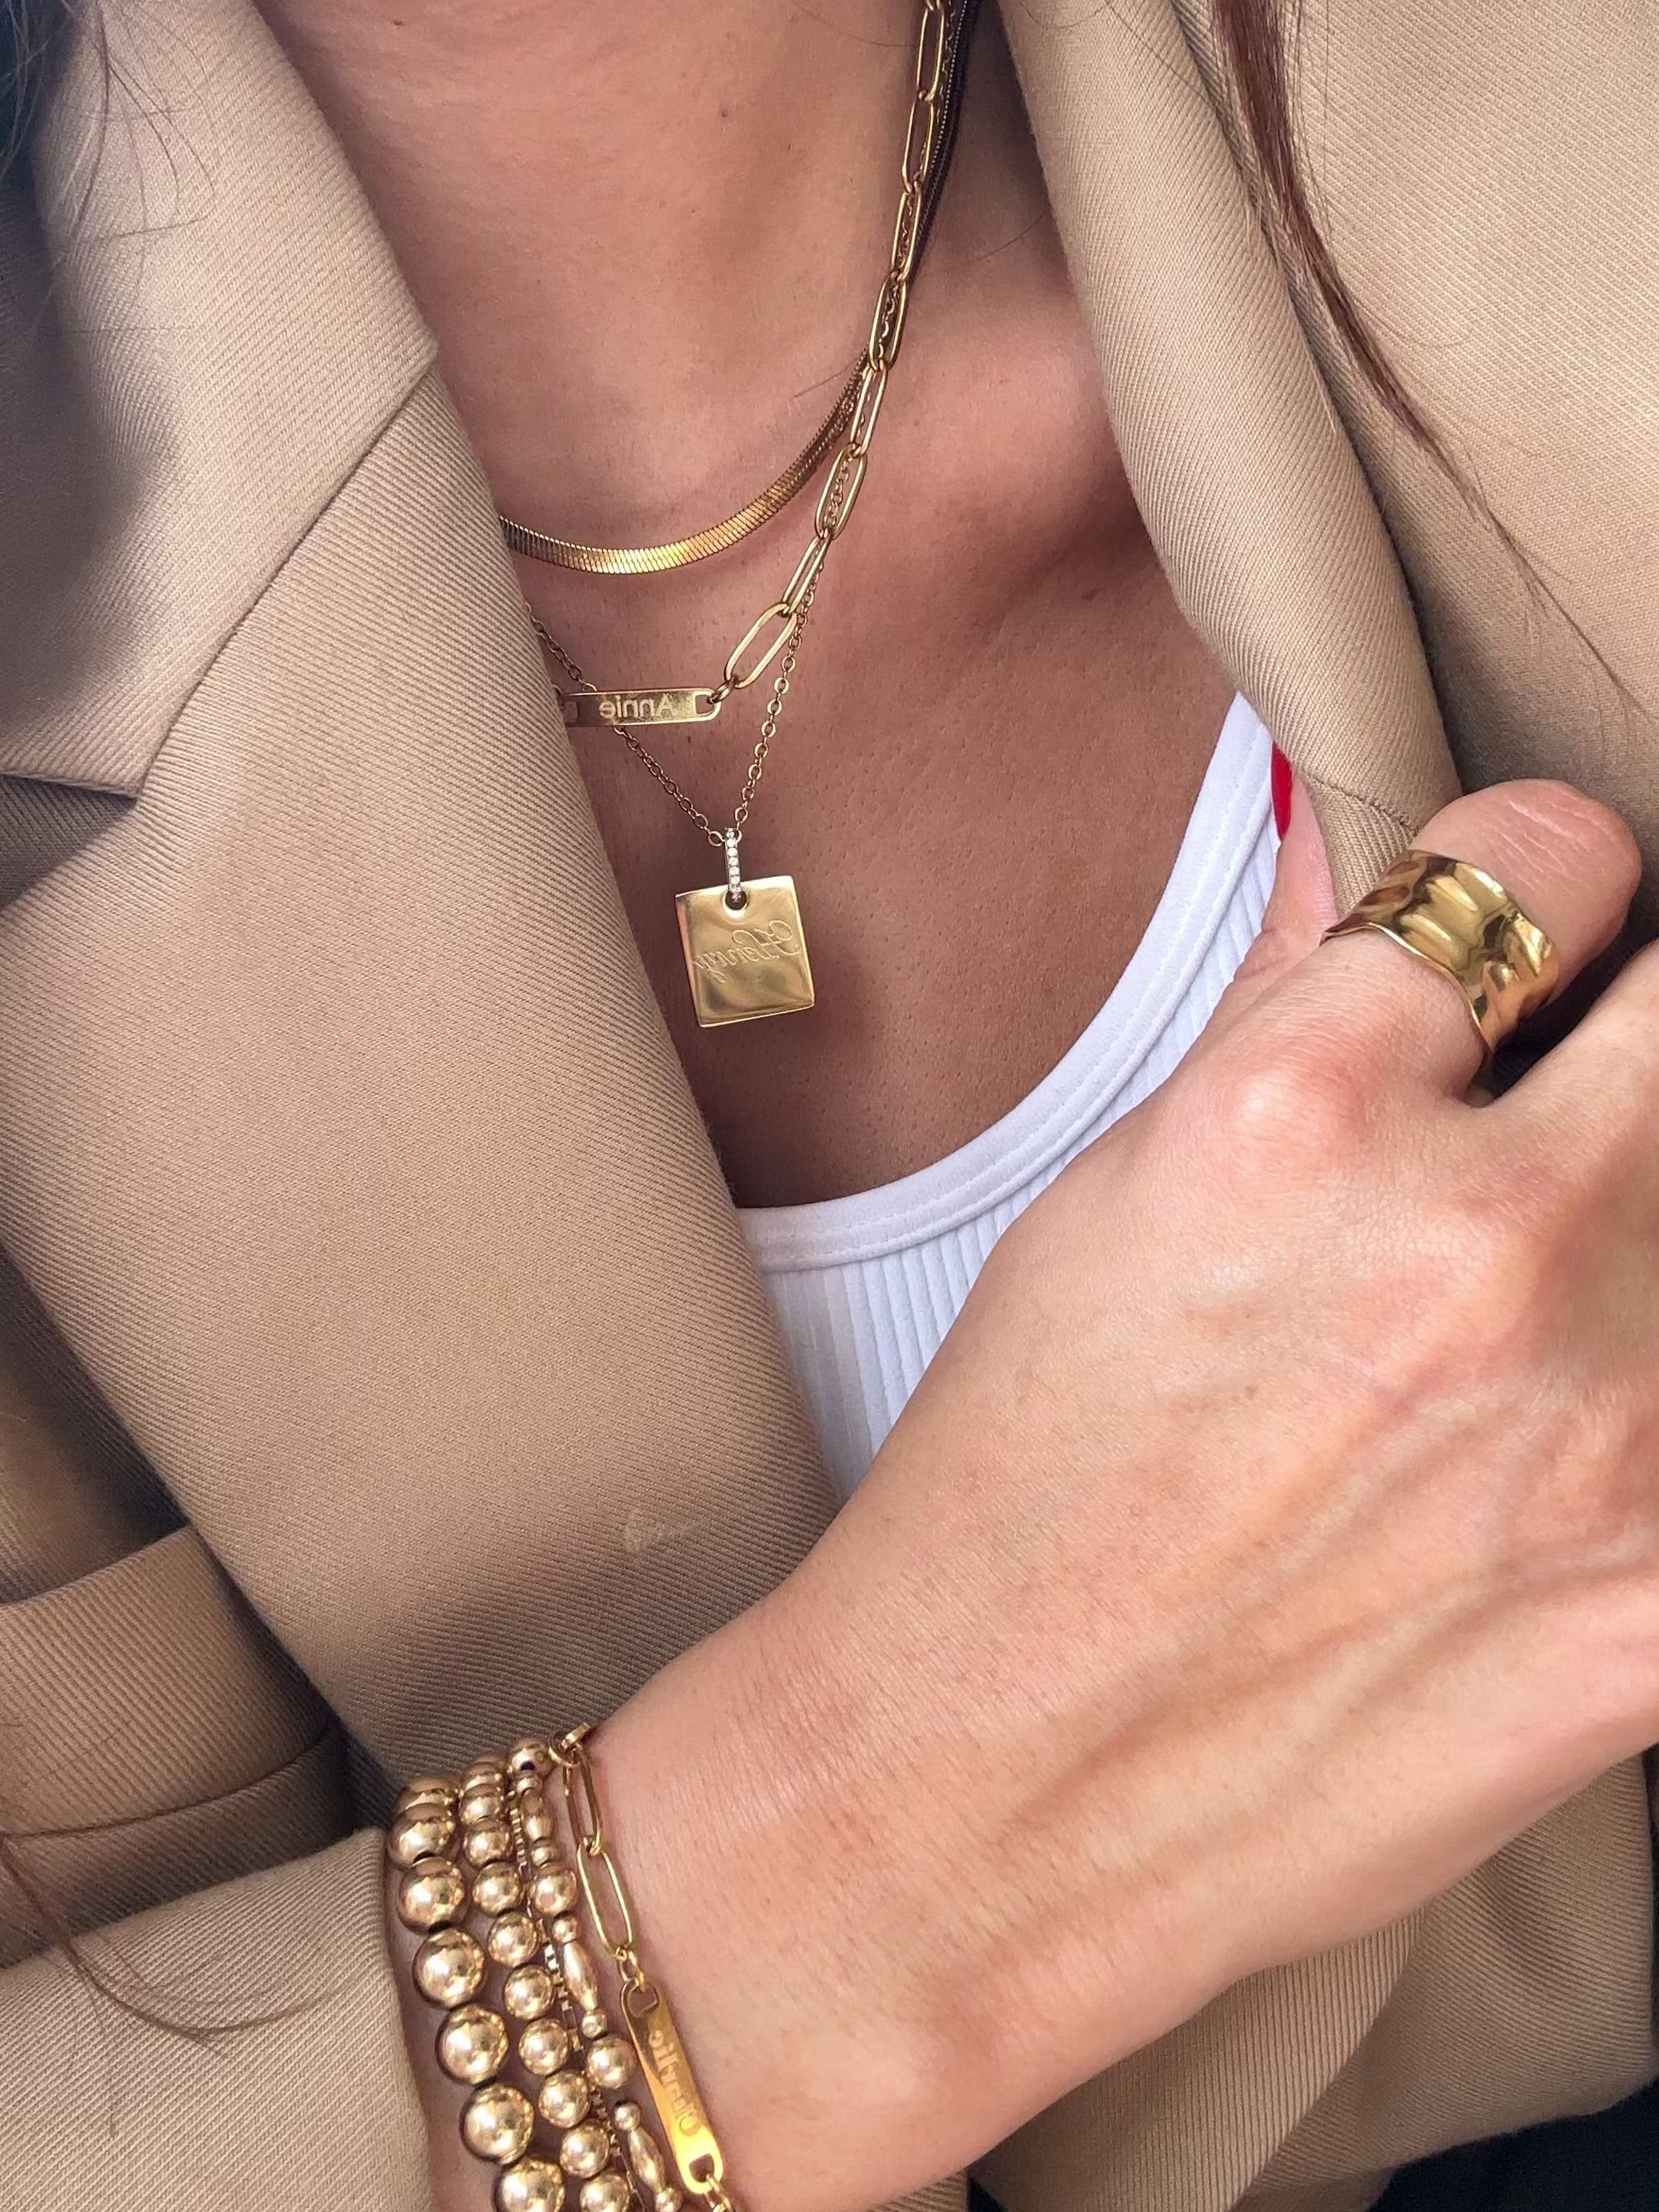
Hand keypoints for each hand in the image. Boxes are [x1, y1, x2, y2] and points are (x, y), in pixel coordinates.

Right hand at [412, 779, 1658, 2211]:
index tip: (1519, 944)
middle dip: (1629, 1027)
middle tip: (1559, 1108)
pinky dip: (1640, 1403)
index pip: (1548, 857)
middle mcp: (1483, 1240)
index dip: (1536, 881)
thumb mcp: (1111, 1206)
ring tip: (1530, 1304)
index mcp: (1305, 1114)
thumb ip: (1281, 1029)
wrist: (1000, 1790)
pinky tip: (1556, 1444)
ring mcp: (1609, 1426)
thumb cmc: (1021, 1490)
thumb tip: (1365, 882)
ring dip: (1636, 1227)